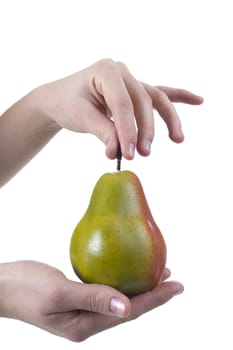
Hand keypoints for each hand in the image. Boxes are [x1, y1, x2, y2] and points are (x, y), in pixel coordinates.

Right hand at [0, 260, 182, 341]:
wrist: (2, 286)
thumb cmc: (24, 288)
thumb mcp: (57, 293)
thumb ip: (92, 298)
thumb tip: (127, 307)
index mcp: (85, 325)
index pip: (129, 312)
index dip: (156, 299)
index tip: (177, 286)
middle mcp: (88, 321)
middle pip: (129, 308)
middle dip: (154, 295)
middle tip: (175, 280)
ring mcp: (83, 311)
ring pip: (120, 299)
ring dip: (141, 288)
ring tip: (159, 274)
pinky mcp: (78, 298)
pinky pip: (107, 290)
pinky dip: (123, 280)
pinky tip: (127, 270)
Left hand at [36, 58, 202, 159]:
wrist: (61, 99)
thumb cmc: (67, 104)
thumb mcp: (81, 117)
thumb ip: (103, 132)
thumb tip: (120, 152)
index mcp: (106, 70)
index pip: (122, 103)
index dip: (127, 130)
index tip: (128, 154)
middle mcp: (122, 72)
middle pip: (143, 101)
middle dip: (145, 130)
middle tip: (143, 154)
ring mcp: (131, 80)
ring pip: (156, 99)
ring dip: (168, 120)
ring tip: (177, 139)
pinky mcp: (135, 91)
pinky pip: (160, 93)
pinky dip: (179, 97)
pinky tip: (198, 100)